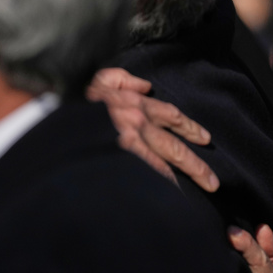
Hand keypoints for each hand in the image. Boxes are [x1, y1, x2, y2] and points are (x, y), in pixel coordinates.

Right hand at [87, 67, 218, 191]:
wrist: (59, 115)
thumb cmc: (79, 100)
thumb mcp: (102, 80)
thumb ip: (124, 80)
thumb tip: (144, 86)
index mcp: (136, 104)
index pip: (171, 115)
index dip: (189, 127)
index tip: (205, 138)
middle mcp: (139, 121)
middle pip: (174, 143)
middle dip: (196, 162)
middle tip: (213, 180)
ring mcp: (131, 138)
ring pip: (167, 157)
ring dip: (189, 171)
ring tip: (208, 186)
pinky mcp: (121, 152)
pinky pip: (148, 168)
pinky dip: (163, 179)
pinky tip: (176, 192)